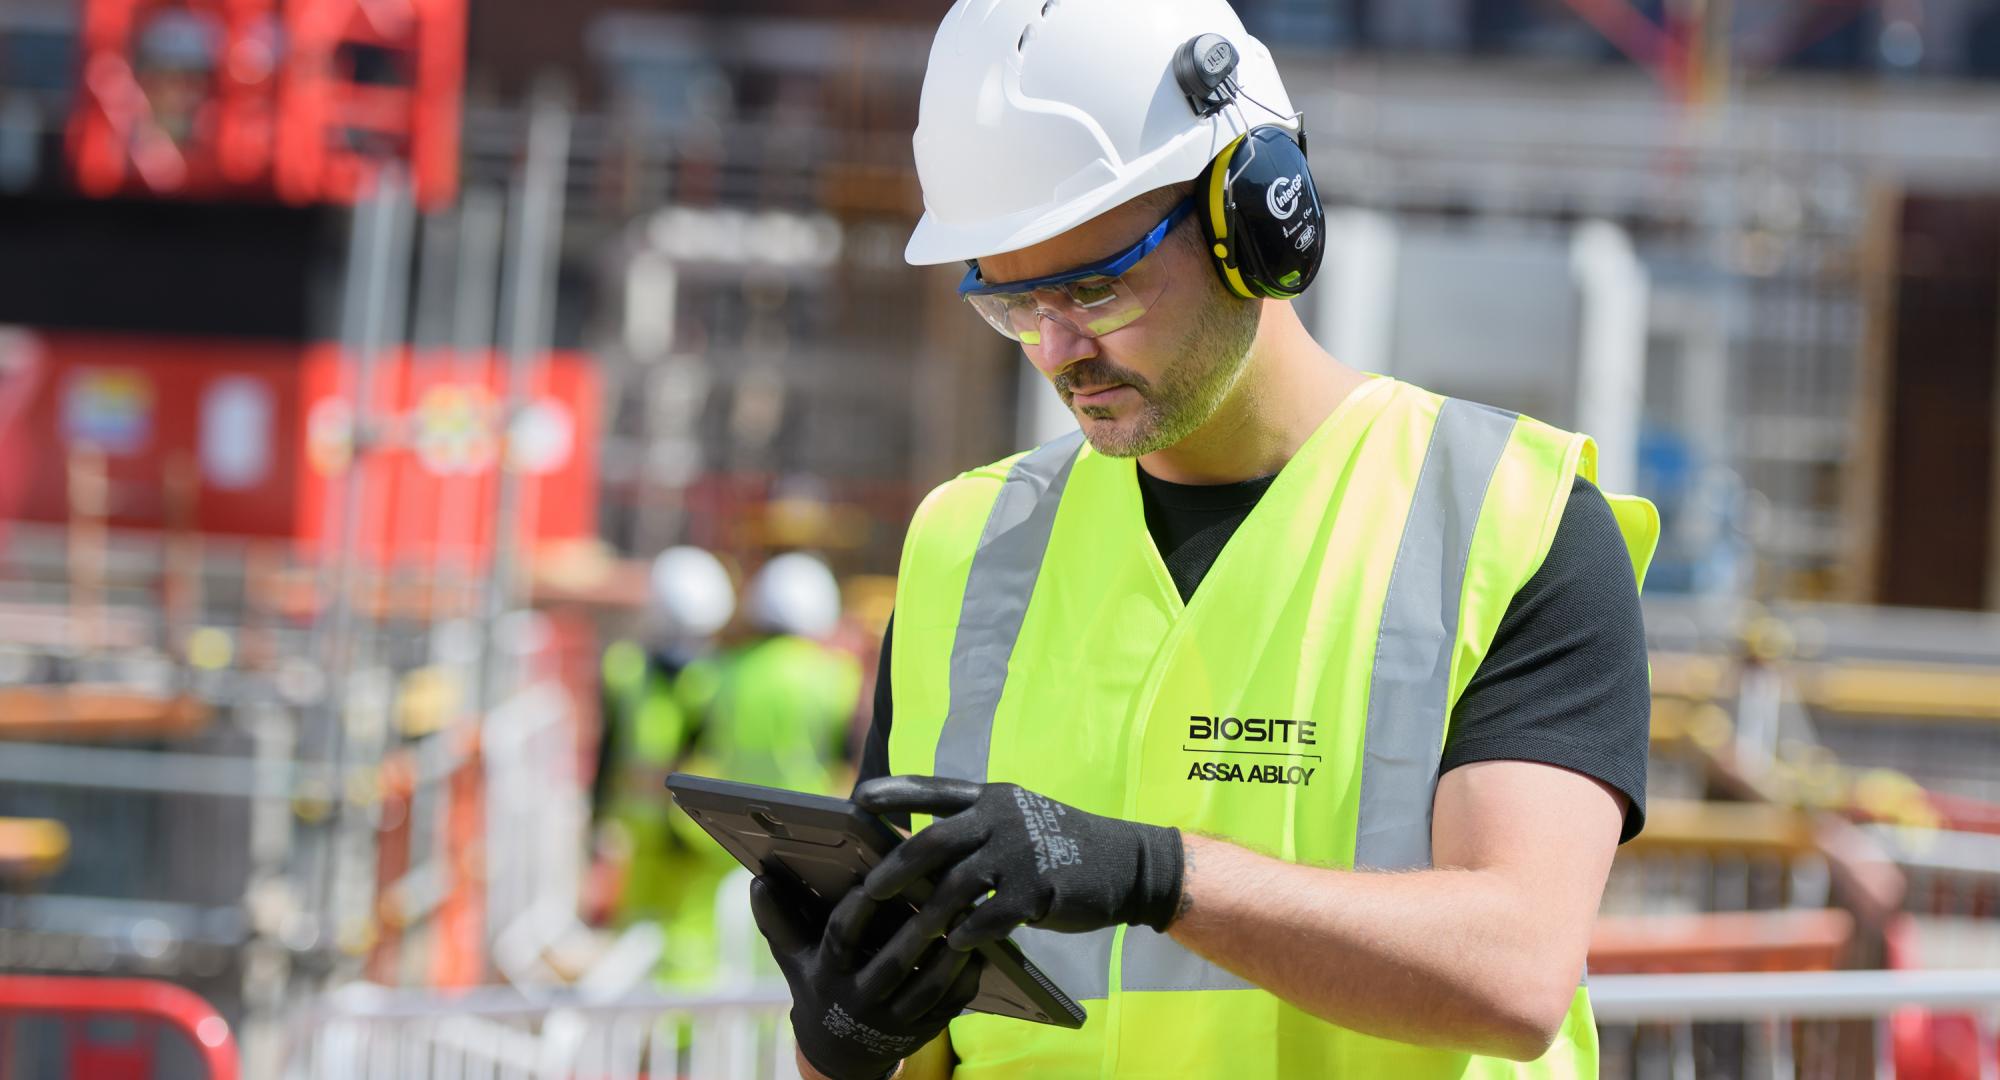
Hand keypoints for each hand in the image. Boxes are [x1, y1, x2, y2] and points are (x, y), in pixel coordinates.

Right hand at [750, 876, 981, 1079]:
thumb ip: (779, 920)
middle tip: (942, 893)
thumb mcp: (794, 959)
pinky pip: (950, 1006)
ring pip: (927, 988)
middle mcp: (859, 1001)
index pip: (840, 940)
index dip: (856, 910)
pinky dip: (967, 980)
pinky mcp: (922, 1031)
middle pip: (892, 965)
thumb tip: (756, 880)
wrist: (840, 1054)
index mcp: (827, 976)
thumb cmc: (819, 987)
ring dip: (951, 956)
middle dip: (917, 931)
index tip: (875, 880)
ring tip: (969, 918)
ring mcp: (893, 1020)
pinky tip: (981, 951)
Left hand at [851, 776, 1182, 963]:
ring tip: (907, 934)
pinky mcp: (1039, 888)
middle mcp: (1002, 818)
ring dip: (927, 914)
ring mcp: (1020, 852)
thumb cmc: (1059, 844)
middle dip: (896, 868)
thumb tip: (922, 851)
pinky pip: (992, 915)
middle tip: (868, 890)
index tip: (859, 798)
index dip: (895, 792)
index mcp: (993, 796)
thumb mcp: (1018, 818)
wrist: (1125, 863)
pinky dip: (968, 932)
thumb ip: (976, 825)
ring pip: (957, 885)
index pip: (934, 790)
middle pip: (934, 841)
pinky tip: (955, 945)